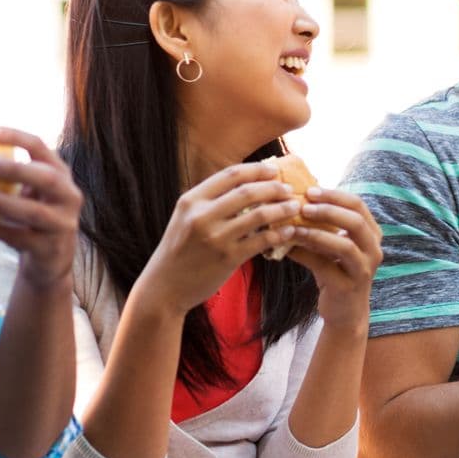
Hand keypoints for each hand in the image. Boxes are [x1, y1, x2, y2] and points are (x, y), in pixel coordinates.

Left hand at [0, 127, 81, 288]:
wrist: (50, 261)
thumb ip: (11, 172)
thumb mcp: (30, 190)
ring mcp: (63, 224)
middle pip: (47, 178)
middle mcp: (69, 197)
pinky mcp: (50, 249)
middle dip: (15, 169)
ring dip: (3, 202)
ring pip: (34, 212)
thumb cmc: (31, 216)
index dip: (14, 136)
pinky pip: (19, 237)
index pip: (40, 147)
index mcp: (61, 174)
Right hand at [131, 162, 298, 315]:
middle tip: (288, 189)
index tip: (274, 170)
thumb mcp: (185, 219)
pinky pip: (262, 240)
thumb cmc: (179, 252)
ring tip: (294, 207)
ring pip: (259, 214)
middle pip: (248, 191)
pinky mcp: (228, 258)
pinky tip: (288, 231)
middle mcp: (202, 215)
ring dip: (281, 208)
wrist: (164, 288)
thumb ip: (209, 203)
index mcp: (191, 201)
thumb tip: (246, 186)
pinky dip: (279, 233)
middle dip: (273, 187)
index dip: (256, 169)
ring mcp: (216, 237)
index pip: (230, 175)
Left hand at [285, 188, 382, 327]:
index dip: (334, 195)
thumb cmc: (337, 271)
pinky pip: (326, 266)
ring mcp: (363, 270)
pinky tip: (288, 248)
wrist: (345, 311)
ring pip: (344, 245)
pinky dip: (305, 255)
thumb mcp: (334, 244)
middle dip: (328, 210)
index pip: (358, 205)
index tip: (310, 190)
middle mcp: (374, 250)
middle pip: (356, 221)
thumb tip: (293, 200)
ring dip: (317, 233)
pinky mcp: (348, 287)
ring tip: (295, 227)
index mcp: (372, 234)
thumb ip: (323, 225)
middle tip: (303, 205)